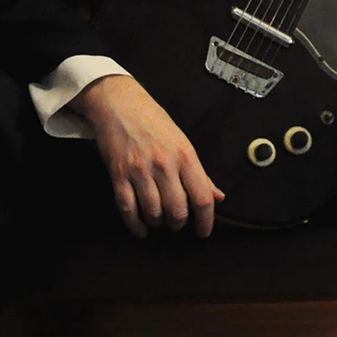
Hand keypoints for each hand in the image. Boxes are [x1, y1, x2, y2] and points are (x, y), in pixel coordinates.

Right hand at [71, 75, 224, 237]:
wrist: (120, 103)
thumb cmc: (154, 122)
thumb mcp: (183, 143)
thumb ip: (200, 174)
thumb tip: (218, 197)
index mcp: (185, 156)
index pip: (202, 198)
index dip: (205, 221)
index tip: (203, 232)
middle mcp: (164, 165)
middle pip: (178, 210)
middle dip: (178, 224)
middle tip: (177, 222)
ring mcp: (140, 170)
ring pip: (153, 212)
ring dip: (157, 223)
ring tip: (158, 220)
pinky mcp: (118, 174)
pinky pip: (127, 208)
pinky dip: (135, 225)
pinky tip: (140, 229)